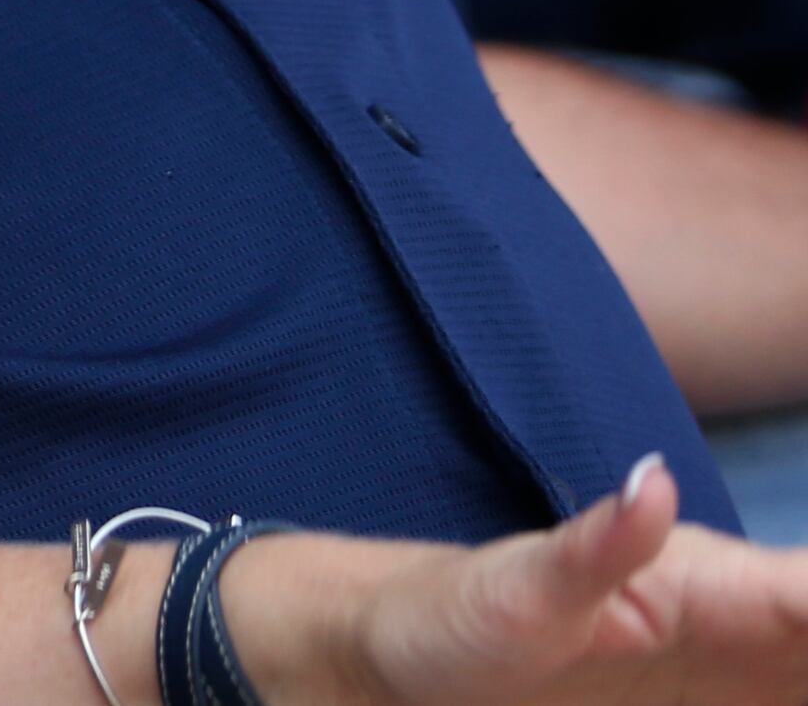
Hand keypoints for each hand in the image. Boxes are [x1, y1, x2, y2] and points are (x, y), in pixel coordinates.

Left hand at [236, 454, 807, 703]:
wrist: (396, 662)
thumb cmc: (452, 618)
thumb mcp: (515, 592)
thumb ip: (593, 545)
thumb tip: (648, 478)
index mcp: (715, 585)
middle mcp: (748, 625)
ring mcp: (740, 675)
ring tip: (807, 686)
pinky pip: (783, 701)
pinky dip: (797, 689)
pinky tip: (791, 700)